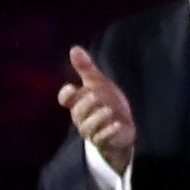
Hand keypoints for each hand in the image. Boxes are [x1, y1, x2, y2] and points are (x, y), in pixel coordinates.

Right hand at [58, 47, 137, 174]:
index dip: (66, 95)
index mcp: (79, 101)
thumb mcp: (99, 83)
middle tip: (96, 96)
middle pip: (76, 112)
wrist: (124, 125)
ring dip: (97, 118)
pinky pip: (101, 139)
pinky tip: (117, 124)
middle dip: (85, 104)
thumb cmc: (108, 101)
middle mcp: (82, 118)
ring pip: (87, 128)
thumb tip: (74, 48)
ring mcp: (92, 131)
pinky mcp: (103, 142)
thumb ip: (86, 68)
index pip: (65, 99)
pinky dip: (108, 132)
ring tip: (109, 110)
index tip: (72, 88)